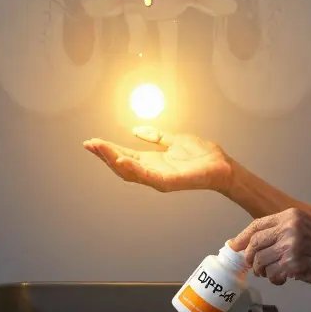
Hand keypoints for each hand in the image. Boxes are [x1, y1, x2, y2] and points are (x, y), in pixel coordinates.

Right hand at [83, 127, 232, 192]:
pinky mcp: (168, 182)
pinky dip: (133, 169)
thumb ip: (156, 136)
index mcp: (151, 161)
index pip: (124, 155)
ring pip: (130, 171)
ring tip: (99, 148)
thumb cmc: (201, 155)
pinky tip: (121, 160)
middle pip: (121, 165)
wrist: (221, 165)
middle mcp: (151, 171)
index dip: (108, 149)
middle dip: (104, 155)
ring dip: (113, 160)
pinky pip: (147, 176)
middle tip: (89, 144)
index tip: (92, 141)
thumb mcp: (174, 140)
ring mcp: (158, 178)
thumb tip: (135, 129)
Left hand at [231, 208, 310, 287]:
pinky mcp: (294, 263)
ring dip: (264, 272)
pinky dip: (275, 280)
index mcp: (292, 215)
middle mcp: (290, 227)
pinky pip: (273, 274)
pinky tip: (285, 279)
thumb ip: (283, 232)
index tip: (234, 247)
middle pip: (254, 244)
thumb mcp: (307, 229)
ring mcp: (291, 245)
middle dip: (251, 259)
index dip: (242, 238)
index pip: (256, 225)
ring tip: (276, 274)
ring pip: (261, 261)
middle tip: (255, 268)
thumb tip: (255, 245)